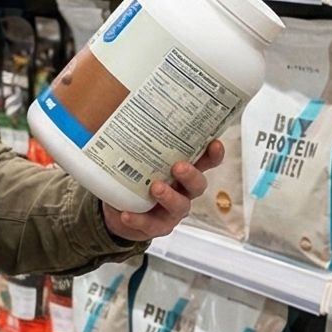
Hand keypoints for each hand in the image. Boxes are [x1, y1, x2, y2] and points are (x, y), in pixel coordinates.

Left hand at [105, 141, 223, 242]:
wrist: (117, 210)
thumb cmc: (133, 178)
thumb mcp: (136, 156)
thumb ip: (137, 137)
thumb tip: (125, 104)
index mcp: (183, 170)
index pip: (205, 161)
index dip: (213, 154)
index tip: (214, 143)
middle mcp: (183, 191)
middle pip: (198, 184)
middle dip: (191, 175)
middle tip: (178, 166)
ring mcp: (172, 211)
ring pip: (180, 206)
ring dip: (169, 197)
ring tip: (155, 188)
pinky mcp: (156, 227)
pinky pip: (151, 225)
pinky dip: (139, 220)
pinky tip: (127, 214)